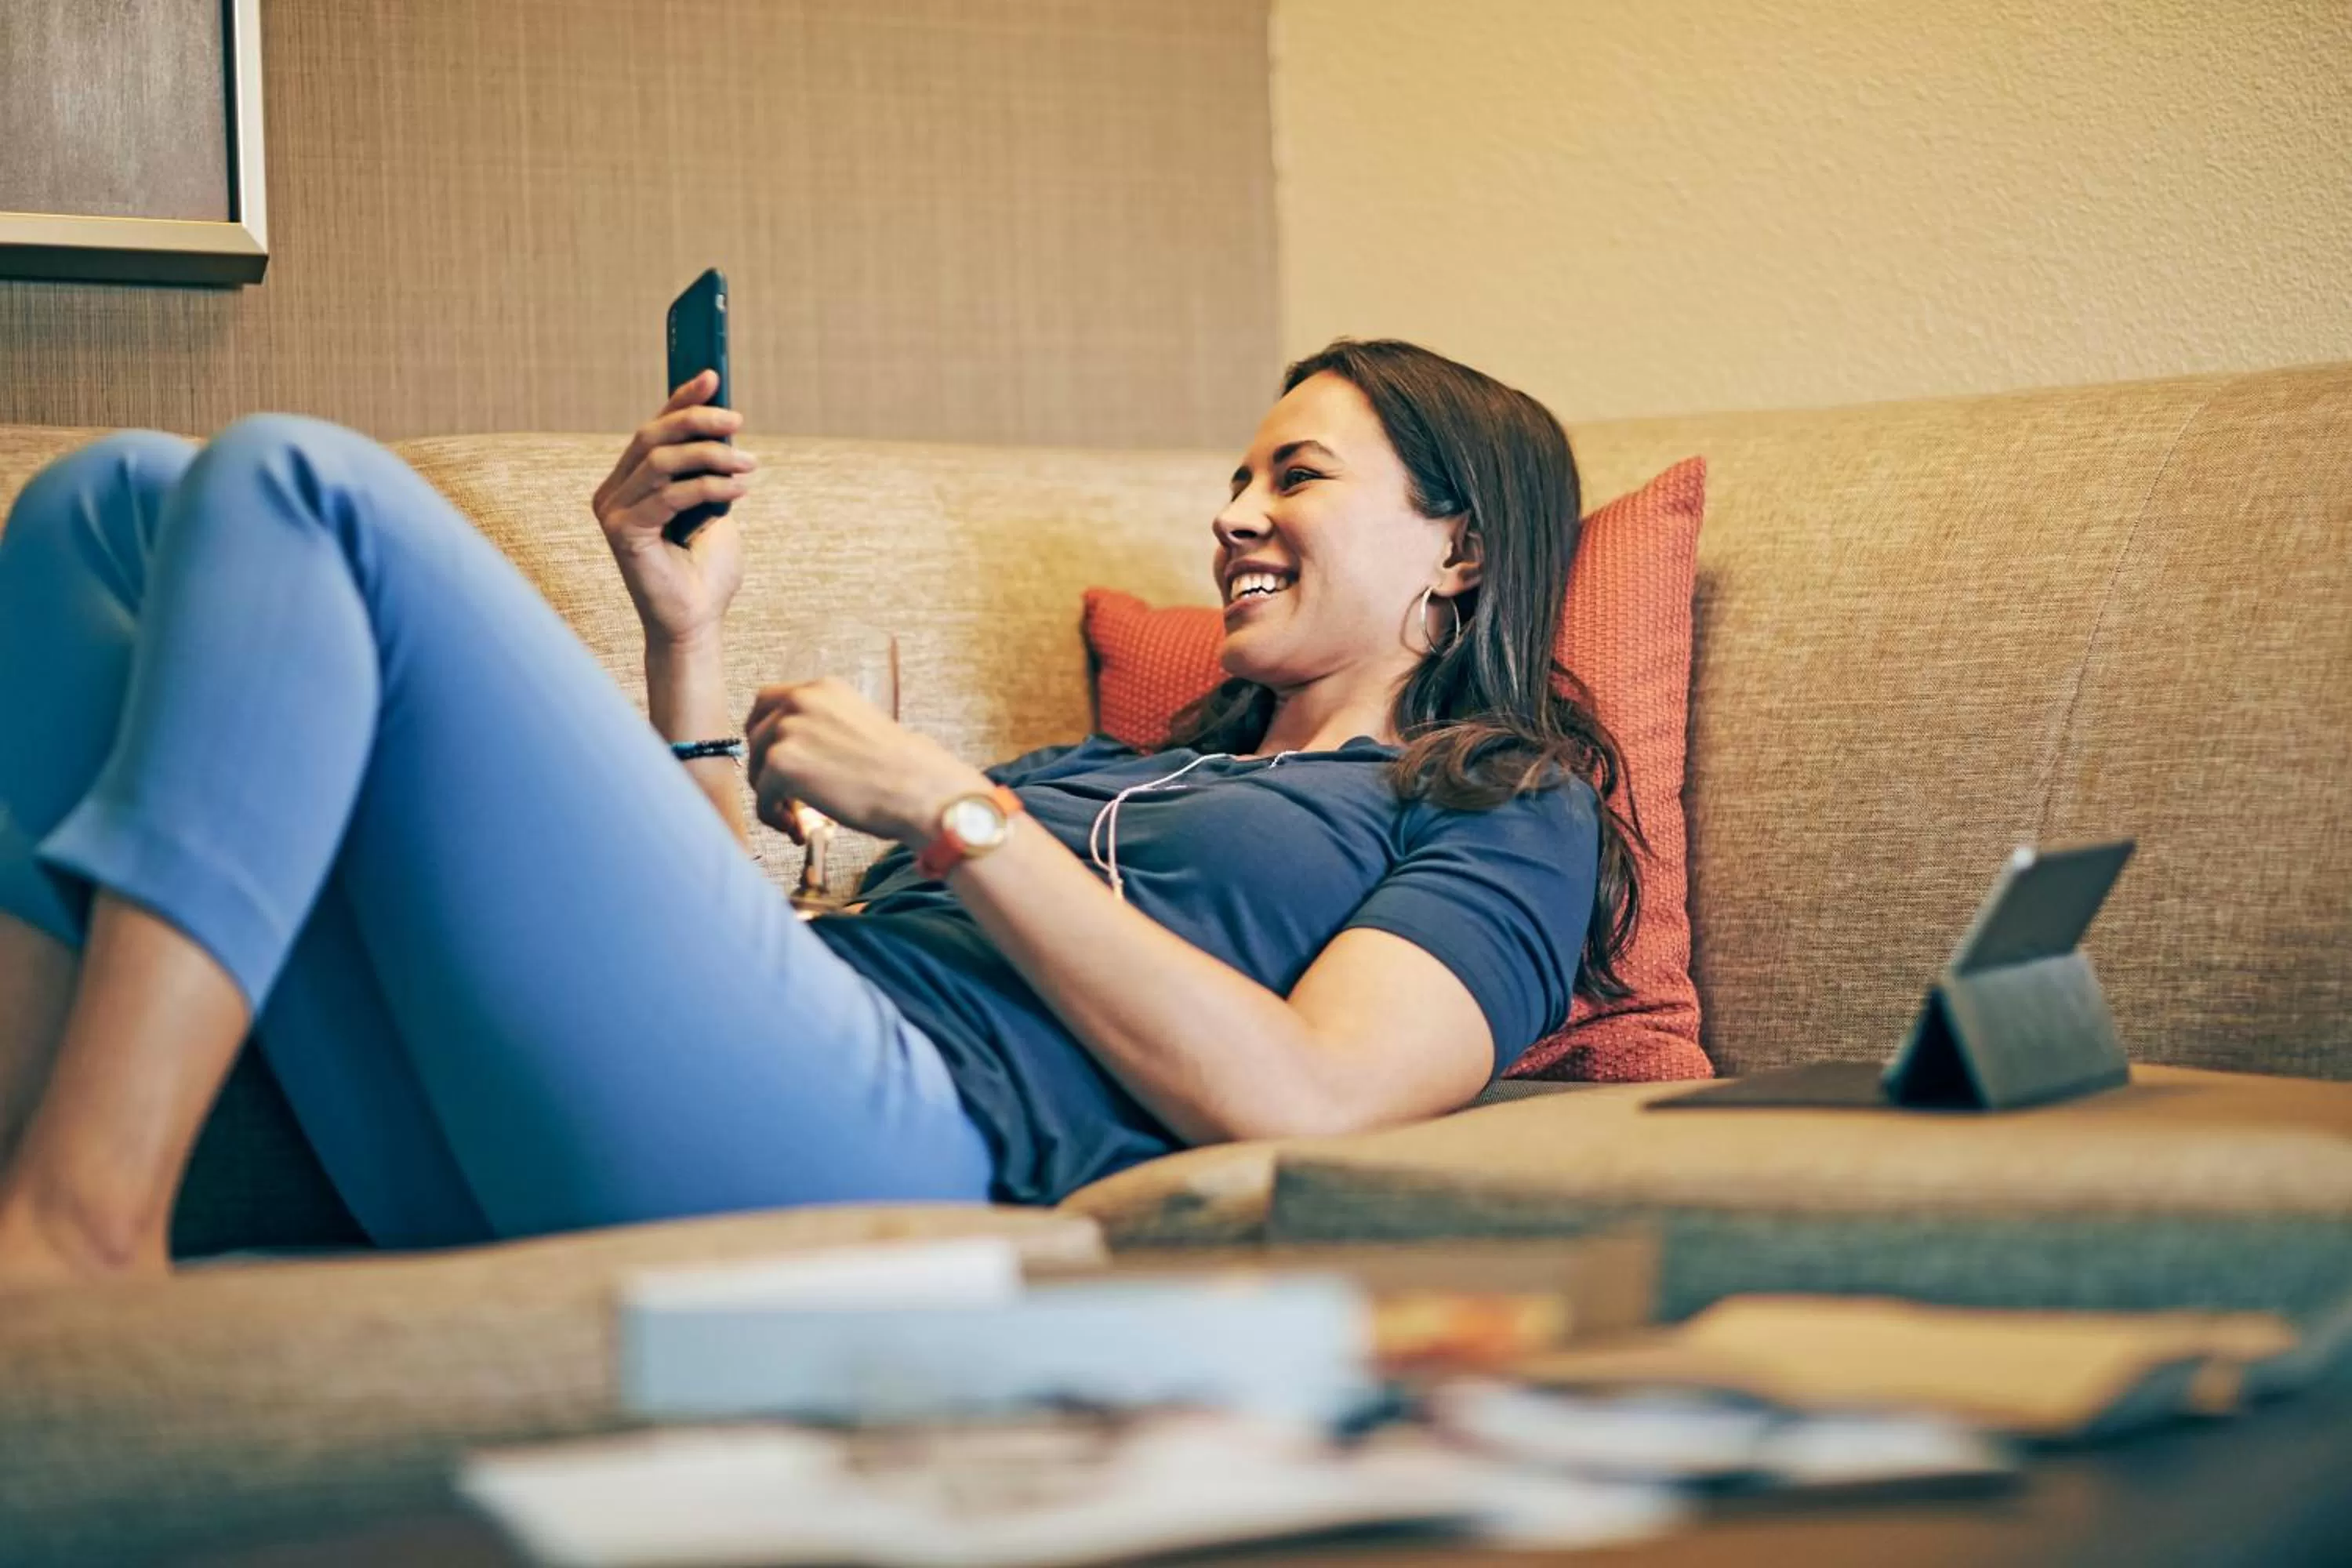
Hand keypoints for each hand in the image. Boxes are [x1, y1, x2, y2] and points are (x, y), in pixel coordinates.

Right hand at [591, 371, 756, 647]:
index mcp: (631, 482)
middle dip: (697, 420)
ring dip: (712, 456)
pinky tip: (739, 490)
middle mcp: (613, 493)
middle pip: (653, 437)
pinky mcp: (623, 533)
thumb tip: (726, 426)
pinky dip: (709, 487)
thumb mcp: (714, 507)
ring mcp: (614, 512)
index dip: (681, 399)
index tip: (713, 375)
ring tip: (750, 465)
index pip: (654, 429)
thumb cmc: (705, 570)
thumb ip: (710, 470)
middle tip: (738, 420)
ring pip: (662, 462)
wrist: (696, 623)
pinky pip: (670, 495)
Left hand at [745, 678, 989, 844]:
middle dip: (764, 766)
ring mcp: (787, 729)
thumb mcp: (862, 727)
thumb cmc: (905, 770)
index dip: (767, 733)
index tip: (774, 759)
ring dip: (772, 796)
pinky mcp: (781, 763)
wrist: (920, 790)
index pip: (770, 702)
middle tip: (785, 795)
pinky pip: (761, 797)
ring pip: (757, 767)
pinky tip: (797, 828)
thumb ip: (827, 729)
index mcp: (824, 688)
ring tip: (796, 818)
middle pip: (756, 732)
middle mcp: (802, 699)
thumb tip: (803, 753)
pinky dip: (773, 817)